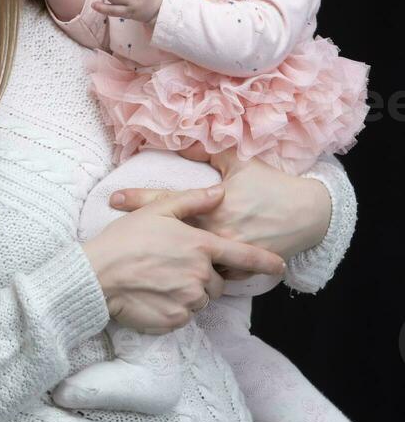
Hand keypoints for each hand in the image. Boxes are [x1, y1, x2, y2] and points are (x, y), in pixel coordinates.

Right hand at [81, 185, 284, 334]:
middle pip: (217, 282)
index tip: (280, 267)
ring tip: (161, 281)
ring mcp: (189, 299)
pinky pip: (185, 316)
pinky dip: (174, 308)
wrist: (97, 274)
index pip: (244, 256)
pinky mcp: (175, 320)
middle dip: (204, 276)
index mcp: (201, 246)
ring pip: (201, 299)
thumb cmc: (125, 238)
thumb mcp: (158, 210)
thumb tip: (220, 192)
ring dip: (189, 292)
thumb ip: (192, 201)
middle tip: (175, 267)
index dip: (265, 262)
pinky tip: (154, 296)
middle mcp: (200, 274)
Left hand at [108, 148, 330, 279]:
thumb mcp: (241, 162)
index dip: (139, 199)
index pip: (169, 200)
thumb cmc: (273, 185)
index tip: (113, 199)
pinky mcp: (240, 272)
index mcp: (213, 203)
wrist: (309, 214)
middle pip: (172, 236)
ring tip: (142, 264)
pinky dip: (200, 277)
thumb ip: (210, 151)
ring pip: (190, 264)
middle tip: (115, 239)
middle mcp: (217, 230)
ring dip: (169, 263)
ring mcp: (228, 254)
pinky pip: (214, 279)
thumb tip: (184, 139)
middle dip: (144, 237)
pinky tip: (180, 282)